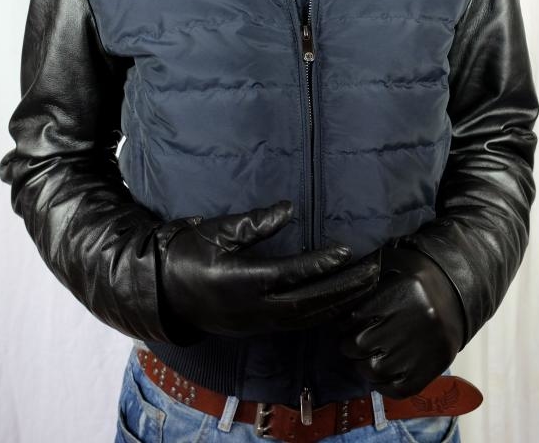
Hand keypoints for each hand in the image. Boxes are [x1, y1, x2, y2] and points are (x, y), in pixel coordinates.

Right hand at [161, 200, 380, 336]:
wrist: (164, 293)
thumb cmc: (189, 252)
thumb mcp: (217, 231)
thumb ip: (254, 223)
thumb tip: (289, 209)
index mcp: (242, 281)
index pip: (291, 274)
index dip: (321, 264)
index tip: (348, 250)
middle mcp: (255, 308)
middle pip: (310, 302)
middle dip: (345, 287)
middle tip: (374, 270)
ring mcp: (258, 322)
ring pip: (308, 318)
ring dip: (341, 302)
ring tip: (369, 284)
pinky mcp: (260, 328)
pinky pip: (299, 324)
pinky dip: (325, 313)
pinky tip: (343, 301)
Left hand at [337, 245, 465, 397]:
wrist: (457, 294)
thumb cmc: (418, 278)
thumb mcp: (394, 262)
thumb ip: (366, 270)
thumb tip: (338, 284)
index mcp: (403, 291)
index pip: (355, 317)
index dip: (344, 323)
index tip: (345, 324)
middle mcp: (414, 320)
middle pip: (361, 344)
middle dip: (350, 345)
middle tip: (353, 342)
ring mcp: (424, 348)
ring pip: (375, 370)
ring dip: (363, 366)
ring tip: (367, 356)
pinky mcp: (431, 369)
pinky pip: (397, 389)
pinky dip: (383, 385)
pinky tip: (382, 371)